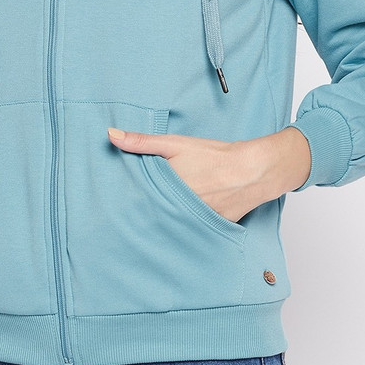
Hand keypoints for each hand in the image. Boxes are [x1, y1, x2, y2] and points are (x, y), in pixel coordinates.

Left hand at [107, 126, 310, 221]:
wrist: (253, 170)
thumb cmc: (214, 155)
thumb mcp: (175, 143)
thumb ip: (142, 142)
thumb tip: (110, 136)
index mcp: (167, 191)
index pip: (139, 202)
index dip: (128, 203)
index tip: (117, 205)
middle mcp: (180, 210)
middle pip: (155, 214)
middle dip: (145, 214)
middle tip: (128, 217)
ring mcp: (196, 221)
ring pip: (173, 223)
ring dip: (165, 221)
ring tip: (150, 223)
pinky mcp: (211, 228)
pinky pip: (192, 228)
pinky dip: (186, 225)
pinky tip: (179, 223)